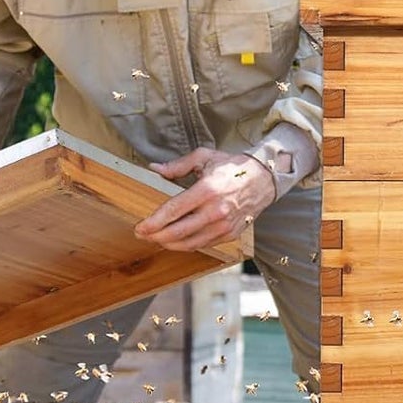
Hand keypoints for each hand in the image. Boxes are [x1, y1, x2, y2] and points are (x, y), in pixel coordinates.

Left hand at [134, 147, 273, 251]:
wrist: (263, 179)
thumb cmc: (232, 167)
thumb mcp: (205, 157)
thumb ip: (178, 165)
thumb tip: (154, 169)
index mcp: (207, 190)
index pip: (173, 211)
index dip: (153, 222)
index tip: (140, 227)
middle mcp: (216, 211)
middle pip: (178, 232)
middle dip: (155, 236)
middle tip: (142, 234)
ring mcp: (224, 225)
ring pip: (189, 243)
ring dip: (169, 244)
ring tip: (156, 239)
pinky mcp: (230, 234)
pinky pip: (203, 245)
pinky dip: (187, 245)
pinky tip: (176, 240)